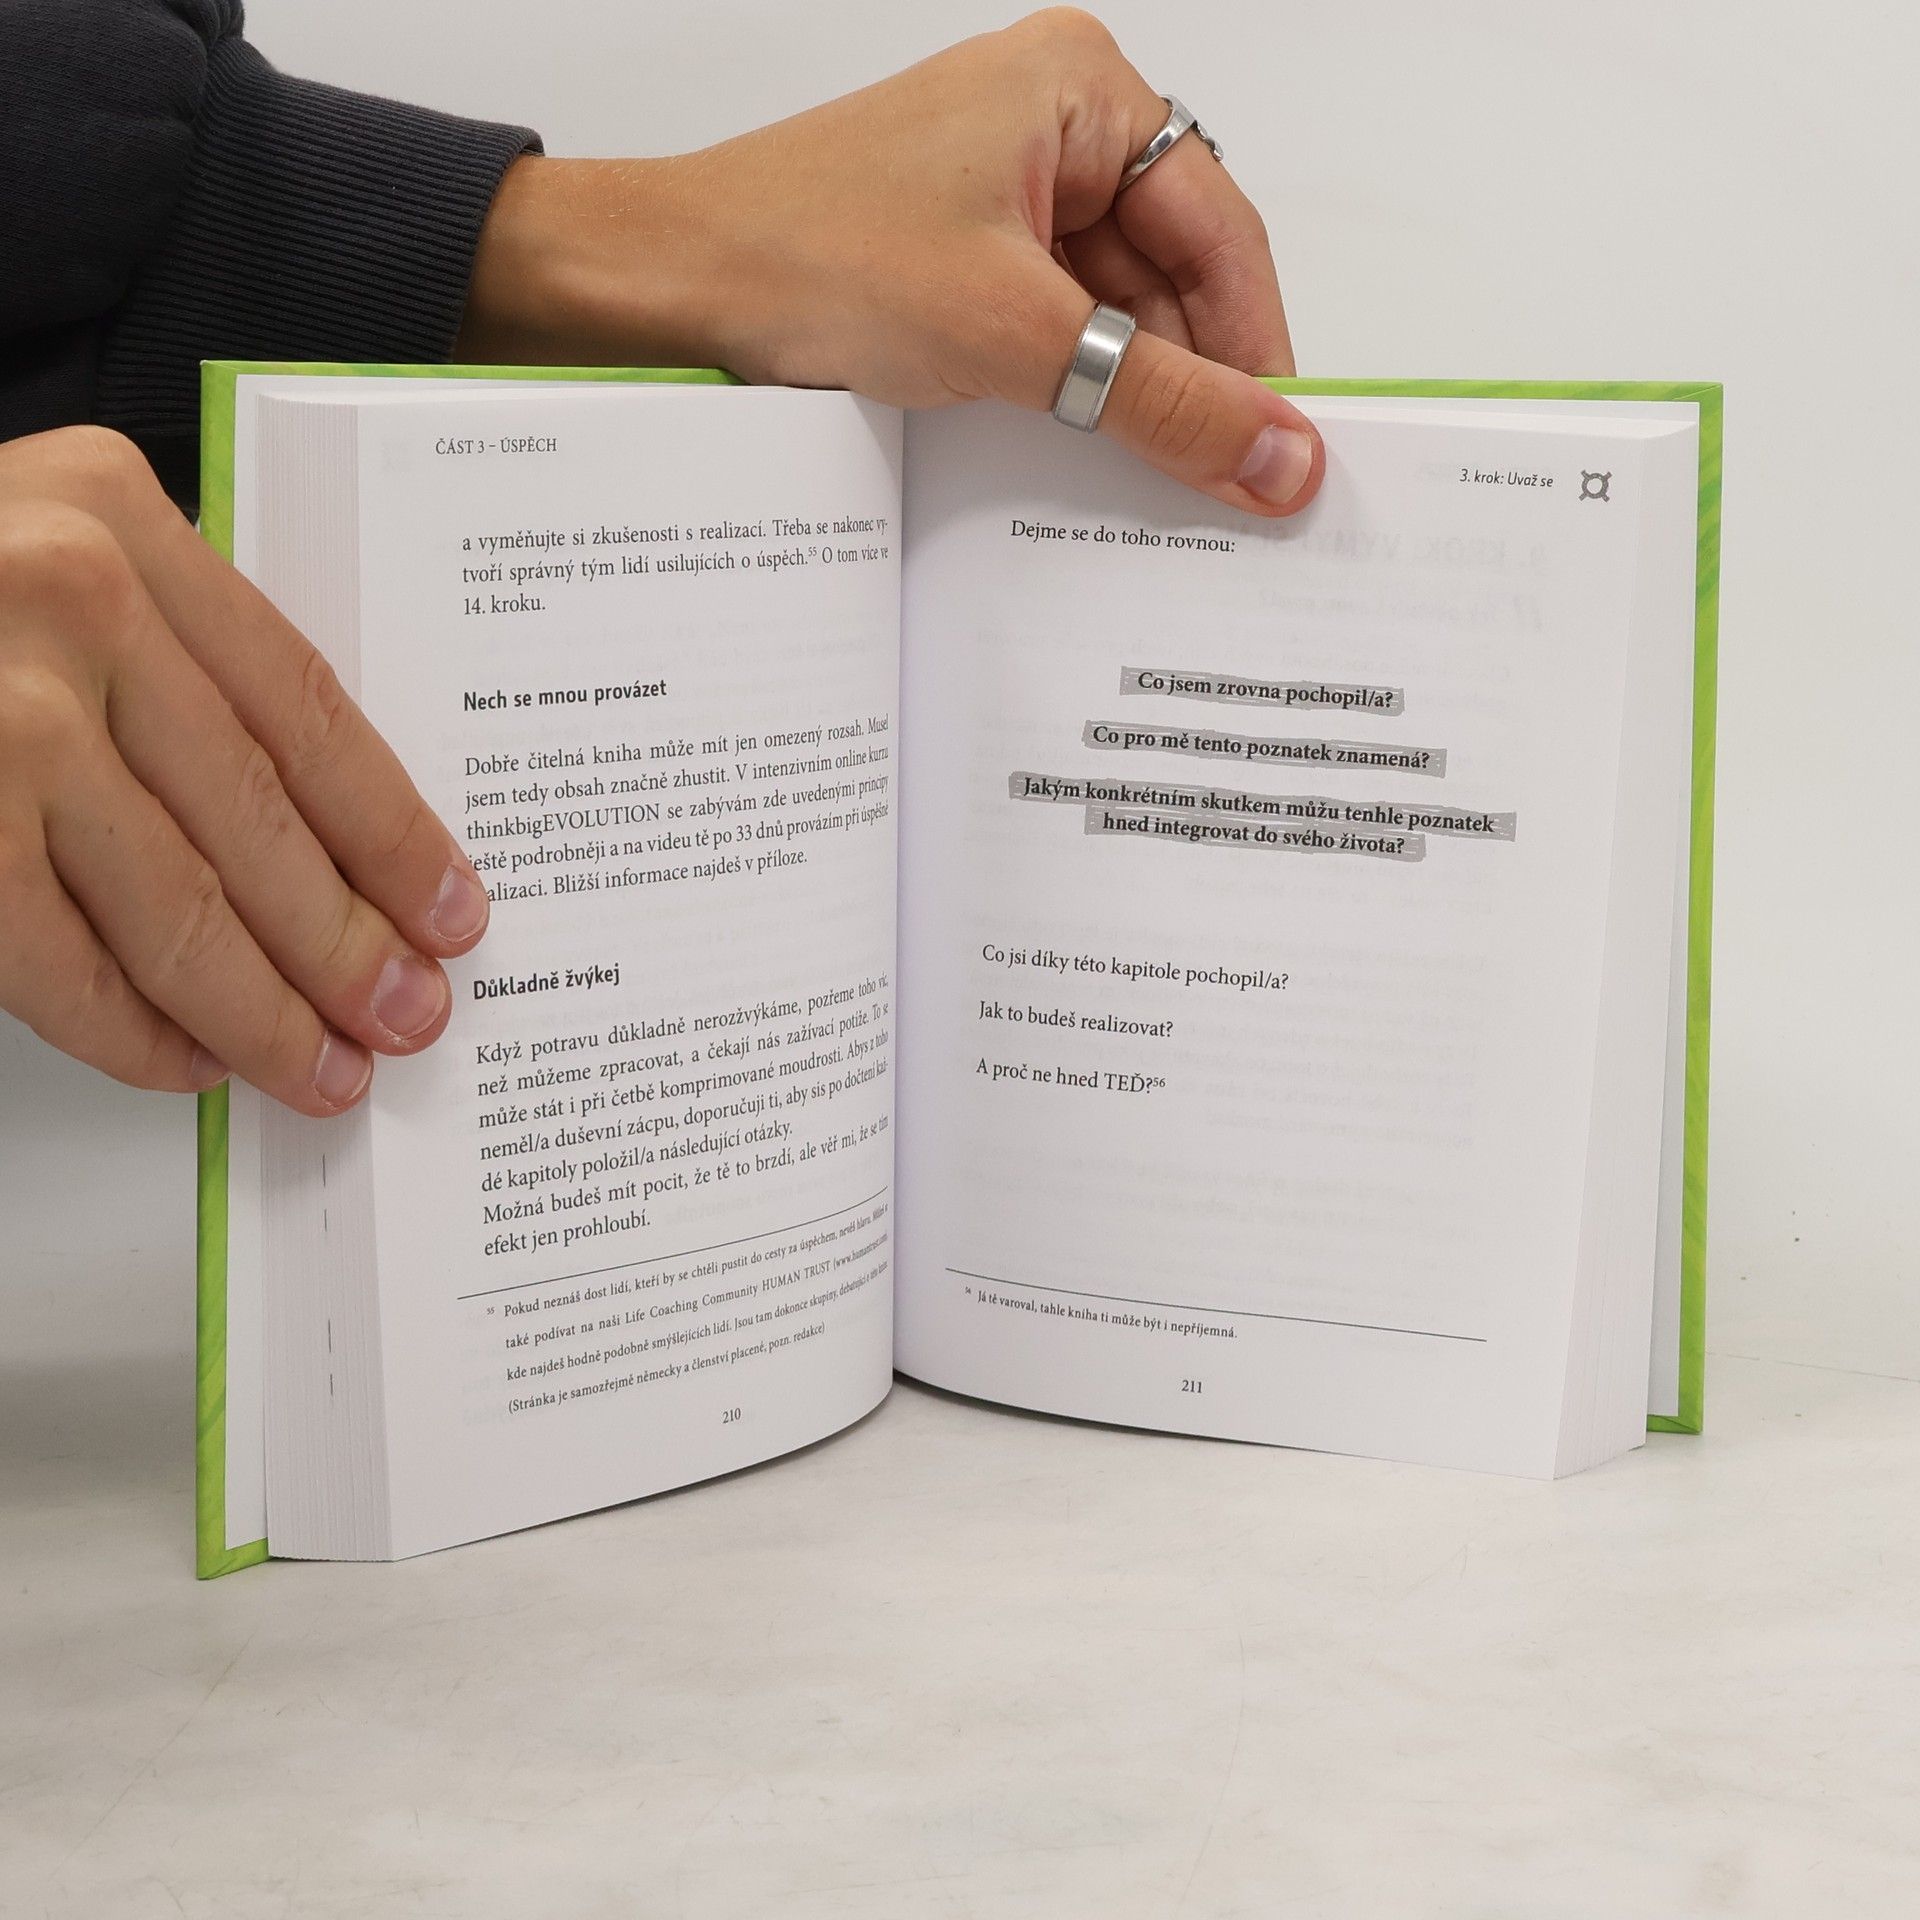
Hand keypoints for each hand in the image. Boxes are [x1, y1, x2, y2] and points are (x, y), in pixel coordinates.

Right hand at [0, 427, 490, 1112]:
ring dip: (264, 1012)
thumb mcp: (47, 556)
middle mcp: (62, 599)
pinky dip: (135, 1033)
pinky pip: (61, 962)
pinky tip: (191, 1064)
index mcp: (116, 516)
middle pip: (258, 818)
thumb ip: (169, 655)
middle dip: (346, 945)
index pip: (306, 708)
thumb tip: (325, 841)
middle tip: (407, 1016)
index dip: (393, 831)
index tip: (451, 911)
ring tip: (324, 1068)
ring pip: (179, 906)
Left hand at [460, 8, 1323, 516]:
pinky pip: (1059, 330)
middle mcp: (1052, 127)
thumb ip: (1162, 402)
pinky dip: (1078, 394)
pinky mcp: (964, 255)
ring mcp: (1004, 193)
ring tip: (1163, 489)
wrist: (664, 288)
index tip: (1287, 445)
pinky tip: (1089, 459)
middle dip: (1196, 379)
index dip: (1259, 346)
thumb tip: (1283, 457)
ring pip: (1119, 311)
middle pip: (1176, 273)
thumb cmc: (809, 259)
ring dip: (1134, 397)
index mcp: (1081, 90)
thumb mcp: (1016, 338)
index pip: (1220, 232)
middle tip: (1234, 487)